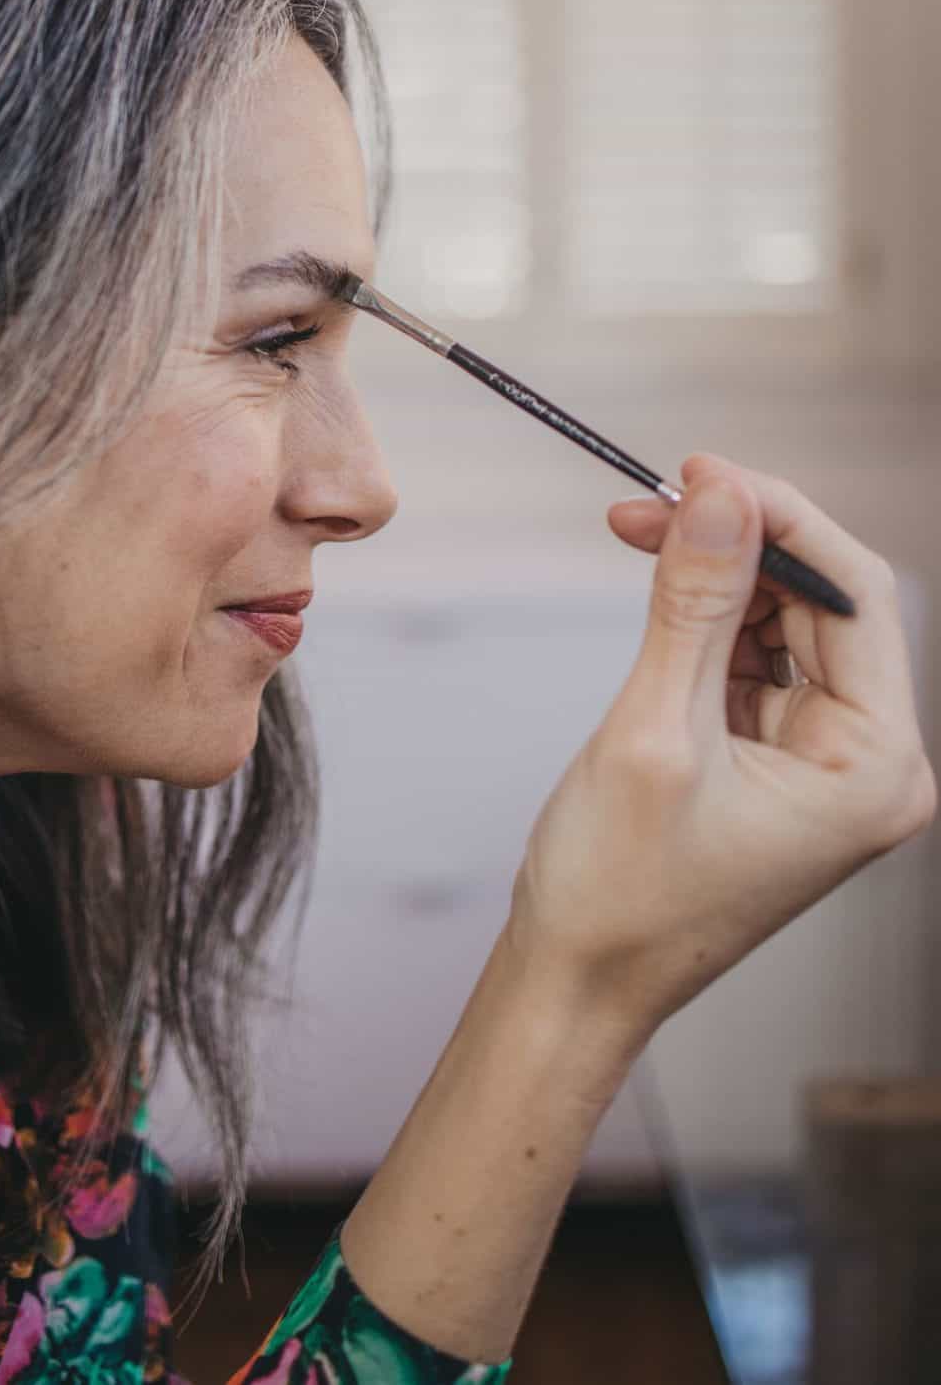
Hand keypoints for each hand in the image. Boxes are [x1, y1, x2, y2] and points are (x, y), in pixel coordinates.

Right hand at [508, 452, 936, 1044]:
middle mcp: (869, 764)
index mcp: (874, 769)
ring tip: (640, 535)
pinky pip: (756, 660)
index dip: (780, 518)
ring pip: (786, 623)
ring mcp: (825, 763)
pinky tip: (660, 588)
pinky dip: (708, 618)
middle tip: (654, 498)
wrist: (577, 983)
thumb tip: (719, 494)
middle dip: (741, 541)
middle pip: (824, 604)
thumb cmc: (617, 893)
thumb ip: (695, 604)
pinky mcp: (778, 760)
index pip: (853, 598)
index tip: (702, 469)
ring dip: (719, 573)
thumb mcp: (655, 731)